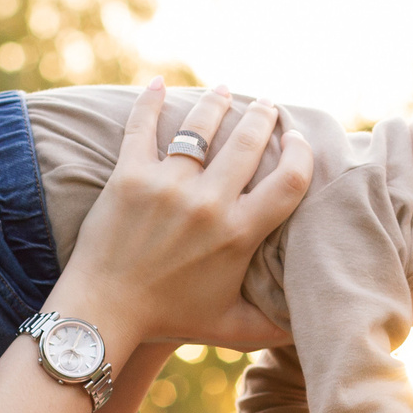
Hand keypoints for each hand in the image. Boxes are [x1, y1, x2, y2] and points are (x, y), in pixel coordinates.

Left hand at [52, 81, 313, 346]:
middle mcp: (206, 203)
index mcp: (238, 234)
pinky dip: (150, 102)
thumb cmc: (169, 320)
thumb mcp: (231, 329)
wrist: (104, 313)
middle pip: (247, 141)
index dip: (300, 153)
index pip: (289, 180)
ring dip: (216, 103)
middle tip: (265, 105)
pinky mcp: (128, 176)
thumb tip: (308, 325)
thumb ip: (272, 325)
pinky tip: (158, 84)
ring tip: (224, 91)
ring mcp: (166, 185)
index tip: (298, 139)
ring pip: (199, 127)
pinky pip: (142, 127)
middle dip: (261, 116)